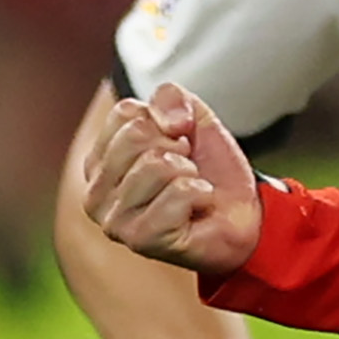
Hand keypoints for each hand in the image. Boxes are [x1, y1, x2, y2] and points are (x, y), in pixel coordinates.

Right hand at [81, 83, 261, 274]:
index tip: (175, 143)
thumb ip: (171, 98)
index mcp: (100, 161)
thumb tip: (168, 122)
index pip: (125, 113)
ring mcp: (114, 220)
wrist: (243, 214)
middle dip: (177, 147)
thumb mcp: (193, 118)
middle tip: (186, 170)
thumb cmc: (209, 171)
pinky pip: (179, 192)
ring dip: (190, 173)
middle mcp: (95, 193)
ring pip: (158, 164)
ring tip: (191, 190)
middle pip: (137, 136)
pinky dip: (200, 194)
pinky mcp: (140, 240)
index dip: (164, 122)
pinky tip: (196, 209)